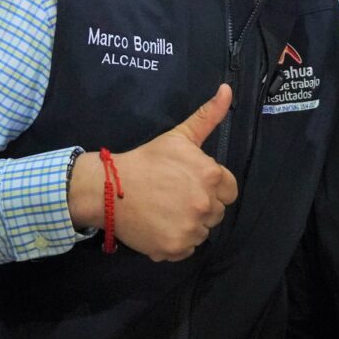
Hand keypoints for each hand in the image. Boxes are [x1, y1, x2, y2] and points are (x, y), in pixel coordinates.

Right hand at [68, 85, 238, 261]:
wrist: (109, 188)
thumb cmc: (147, 160)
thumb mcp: (179, 136)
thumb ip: (208, 115)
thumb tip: (227, 89)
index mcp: (211, 176)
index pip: (229, 191)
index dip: (212, 187)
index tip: (190, 183)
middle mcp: (205, 204)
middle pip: (217, 212)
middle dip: (201, 205)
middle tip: (175, 196)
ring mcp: (191, 228)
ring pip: (203, 231)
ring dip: (190, 224)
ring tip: (166, 210)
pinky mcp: (176, 248)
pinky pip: (188, 249)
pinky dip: (177, 241)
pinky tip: (160, 226)